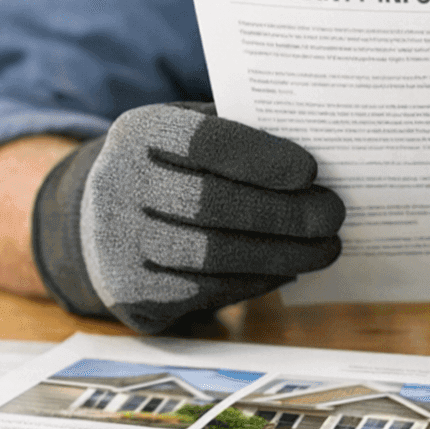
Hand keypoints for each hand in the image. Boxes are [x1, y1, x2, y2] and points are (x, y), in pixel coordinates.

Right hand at [32, 102, 343, 332]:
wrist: (96, 221)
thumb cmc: (170, 167)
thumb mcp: (188, 133)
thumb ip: (240, 135)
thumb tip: (320, 150)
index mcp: (138, 133)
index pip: (204, 142)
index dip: (260, 157)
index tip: (311, 170)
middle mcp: (116, 187)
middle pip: (211, 204)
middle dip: (284, 213)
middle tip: (333, 214)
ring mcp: (117, 246)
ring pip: (212, 257)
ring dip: (281, 255)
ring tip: (326, 248)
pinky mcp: (132, 295)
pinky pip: (206, 292)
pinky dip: (256, 281)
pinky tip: (288, 268)